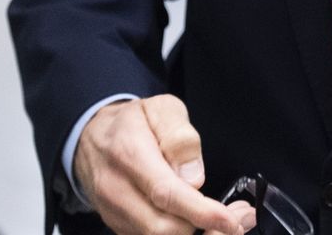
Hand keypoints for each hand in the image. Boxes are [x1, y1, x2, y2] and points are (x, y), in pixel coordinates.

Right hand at [72, 95, 256, 234]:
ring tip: (228, 219)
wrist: (91, 138)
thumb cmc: (130, 123)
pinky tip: (206, 223)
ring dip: (199, 234)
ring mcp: (116, 213)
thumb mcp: (160, 109)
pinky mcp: (120, 227)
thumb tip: (193, 175)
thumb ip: (179, 136)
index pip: (165, 194)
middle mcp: (117, 190)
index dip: (201, 212)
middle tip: (241, 216)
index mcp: (129, 155)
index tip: (230, 219)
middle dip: (207, 229)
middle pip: (163, 229)